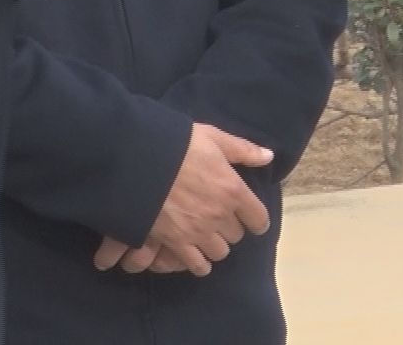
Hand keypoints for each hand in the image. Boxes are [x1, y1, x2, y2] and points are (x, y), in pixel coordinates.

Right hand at [91, 123, 271, 276]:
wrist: (133, 159)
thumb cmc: (173, 144)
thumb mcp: (210, 136)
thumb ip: (241, 149)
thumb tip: (269, 157)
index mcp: (233, 190)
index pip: (258, 219)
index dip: (254, 219)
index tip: (247, 217)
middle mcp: (220, 215)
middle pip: (236, 235)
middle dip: (228, 227)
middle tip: (215, 218)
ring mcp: (198, 232)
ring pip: (219, 252)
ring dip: (214, 244)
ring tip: (203, 236)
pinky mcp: (176, 242)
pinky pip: (197, 265)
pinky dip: (199, 263)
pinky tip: (193, 256)